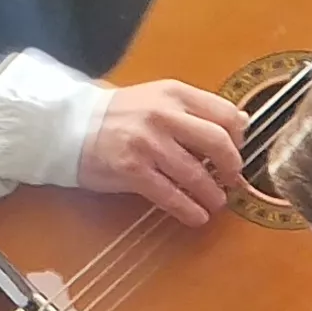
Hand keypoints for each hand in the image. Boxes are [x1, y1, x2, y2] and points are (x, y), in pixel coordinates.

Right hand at [80, 79, 250, 224]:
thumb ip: (196, 109)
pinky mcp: (132, 170)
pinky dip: (189, 210)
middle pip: (218, 143)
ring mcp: (146, 143)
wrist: (69, 126)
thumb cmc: (118, 115)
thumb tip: (242, 123)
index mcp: (173, 94)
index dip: (239, 137)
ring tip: (215, 202)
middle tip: (232, 180)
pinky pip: (171, 195)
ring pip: (197, 175)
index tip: (238, 151)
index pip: (224, 113)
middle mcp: (162, 115)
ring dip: (213, 195)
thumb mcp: (158, 98)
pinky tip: (196, 216)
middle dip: (232, 167)